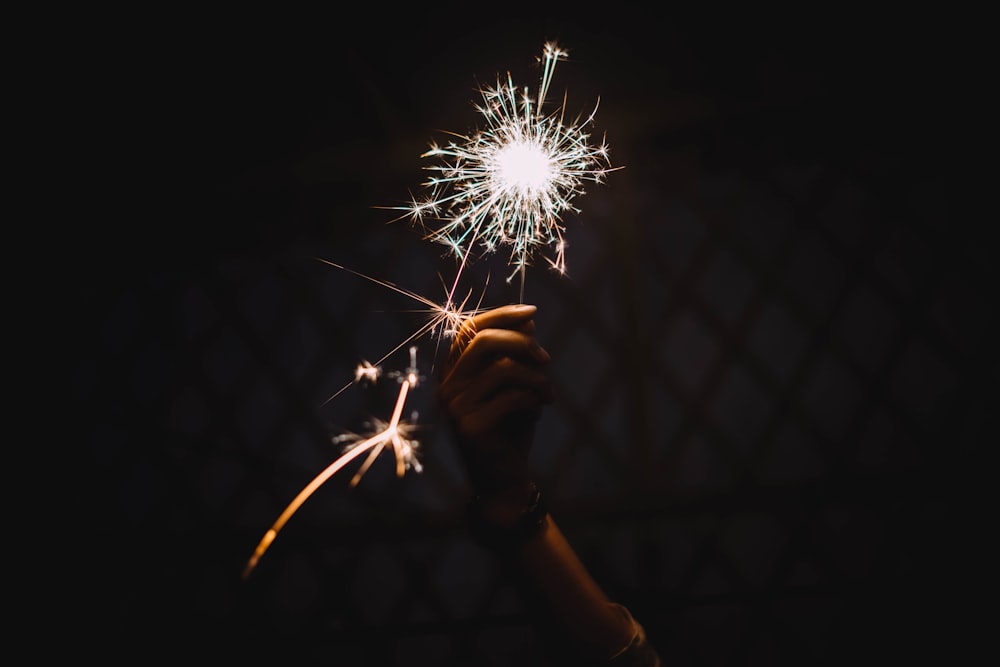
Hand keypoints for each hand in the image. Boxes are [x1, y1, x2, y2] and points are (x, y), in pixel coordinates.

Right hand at [438, 304, 553, 496]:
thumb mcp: (517, 386)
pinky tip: (537, 414)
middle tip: (546, 360)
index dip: (501, 315)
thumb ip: (517, 355)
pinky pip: (513, 397)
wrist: (503, 480)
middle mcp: (447, 386)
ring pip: (504, 368)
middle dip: (523, 344)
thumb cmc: (511, 428)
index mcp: (452, 372)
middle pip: (484, 341)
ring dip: (536, 378)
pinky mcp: (470, 427)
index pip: (469, 328)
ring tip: (547, 394)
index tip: (533, 312)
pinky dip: (534, 401)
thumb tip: (529, 321)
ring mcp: (455, 407)